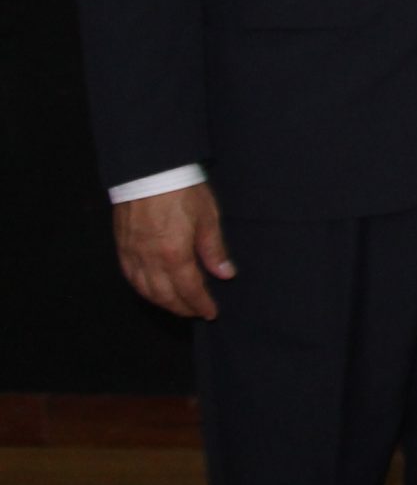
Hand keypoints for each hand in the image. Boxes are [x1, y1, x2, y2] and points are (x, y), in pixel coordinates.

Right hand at [113, 183, 234, 318]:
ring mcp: (133, 255)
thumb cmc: (182, 191)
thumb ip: (214, 250)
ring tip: (178, 306)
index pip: (189, 289)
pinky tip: (152, 291)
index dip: (200, 304)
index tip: (210, 313)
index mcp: (174, 255)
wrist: (150, 172)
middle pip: (165, 296)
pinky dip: (143, 290)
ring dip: (163, 303)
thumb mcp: (208, 218)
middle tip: (196, 312)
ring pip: (146, 291)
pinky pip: (131, 278)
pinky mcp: (122, 247)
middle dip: (182, 308)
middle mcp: (150, 260)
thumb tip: (225, 274)